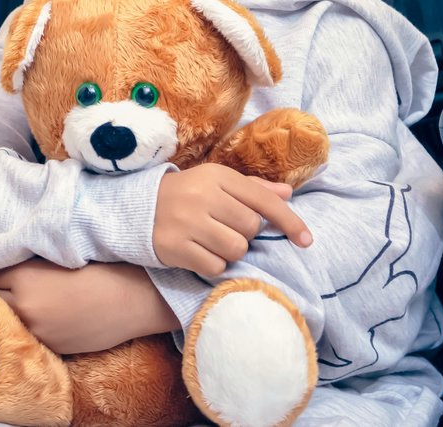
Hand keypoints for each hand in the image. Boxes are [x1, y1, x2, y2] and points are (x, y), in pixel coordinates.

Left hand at [0, 260, 177, 353]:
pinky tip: (35, 316)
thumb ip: (25, 260)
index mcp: (23, 277)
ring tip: (11, 300)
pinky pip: (26, 335)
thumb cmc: (99, 268)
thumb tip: (0, 258)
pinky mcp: (50, 347)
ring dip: (4, 311)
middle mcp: (23, 307)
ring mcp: (36, 331)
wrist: (132, 299)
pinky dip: (25, 326)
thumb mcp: (55, 254)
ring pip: (4, 321)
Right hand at [153, 164, 311, 276]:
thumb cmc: (184, 194)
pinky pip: (216, 266)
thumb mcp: (215, 183)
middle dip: (244, 232)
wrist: (135, 208)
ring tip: (211, 240)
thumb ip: (252, 189)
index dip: (290, 222)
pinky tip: (198, 252)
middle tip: (222, 226)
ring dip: (230, 250)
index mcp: (216, 175)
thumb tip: (288, 192)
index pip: (263, 200)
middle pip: (251, 228)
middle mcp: (202, 196)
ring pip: (236, 249)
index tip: (306, 241)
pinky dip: (213, 264)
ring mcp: (187, 222)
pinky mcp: (175, 247)